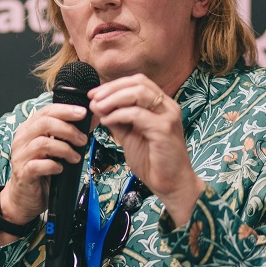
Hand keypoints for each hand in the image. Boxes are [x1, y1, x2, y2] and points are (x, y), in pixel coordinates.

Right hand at [0, 104, 89, 228]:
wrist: (25, 197)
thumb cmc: (42, 170)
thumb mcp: (57, 148)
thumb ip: (72, 133)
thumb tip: (92, 119)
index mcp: (30, 129)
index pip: (46, 111)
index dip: (66, 110)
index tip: (83, 113)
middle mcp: (22, 139)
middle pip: (44, 123)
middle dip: (68, 130)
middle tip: (83, 140)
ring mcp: (21, 156)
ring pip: (42, 143)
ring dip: (64, 149)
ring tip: (76, 157)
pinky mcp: (23, 173)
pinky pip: (38, 165)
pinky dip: (53, 165)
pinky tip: (61, 168)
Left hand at [88, 74, 204, 225]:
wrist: (171, 184)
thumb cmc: (153, 161)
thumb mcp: (129, 135)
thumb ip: (117, 119)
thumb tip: (97, 104)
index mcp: (161, 105)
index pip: (138, 82)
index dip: (114, 85)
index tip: (94, 94)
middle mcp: (167, 106)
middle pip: (138, 82)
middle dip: (112, 88)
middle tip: (93, 98)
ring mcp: (168, 116)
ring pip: (139, 93)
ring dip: (114, 98)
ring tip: (98, 107)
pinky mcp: (164, 129)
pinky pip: (137, 114)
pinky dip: (119, 114)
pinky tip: (107, 121)